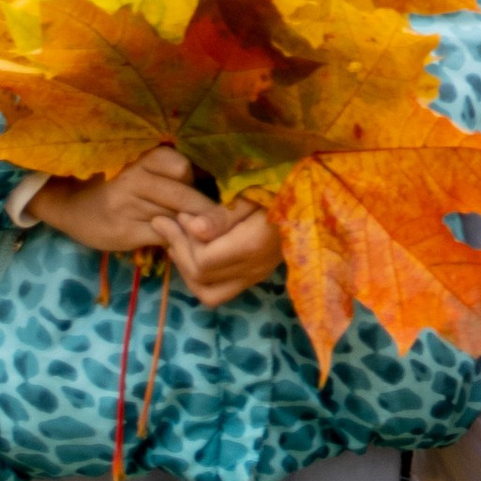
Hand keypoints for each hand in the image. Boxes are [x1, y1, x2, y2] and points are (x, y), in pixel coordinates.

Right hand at [25, 143, 225, 261]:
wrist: (68, 204)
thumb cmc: (111, 180)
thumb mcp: (136, 163)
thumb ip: (167, 169)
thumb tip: (214, 179)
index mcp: (140, 156)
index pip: (182, 167)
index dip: (196, 180)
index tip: (204, 189)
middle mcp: (133, 178)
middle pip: (184, 194)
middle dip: (205, 210)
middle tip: (217, 218)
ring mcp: (128, 206)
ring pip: (176, 217)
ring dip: (192, 226)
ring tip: (200, 230)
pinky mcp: (125, 231)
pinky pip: (164, 237)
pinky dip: (176, 240)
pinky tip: (178, 239)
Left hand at [165, 183, 283, 309]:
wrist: (314, 198)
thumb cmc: (281, 186)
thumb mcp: (252, 191)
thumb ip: (222, 215)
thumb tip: (192, 228)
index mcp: (253, 246)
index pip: (203, 262)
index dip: (183, 239)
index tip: (179, 215)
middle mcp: (254, 269)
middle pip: (201, 280)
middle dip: (178, 252)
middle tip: (167, 224)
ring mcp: (256, 276)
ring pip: (209, 294)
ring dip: (187, 269)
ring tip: (177, 242)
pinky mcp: (256, 275)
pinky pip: (221, 289)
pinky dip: (202, 275)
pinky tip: (196, 249)